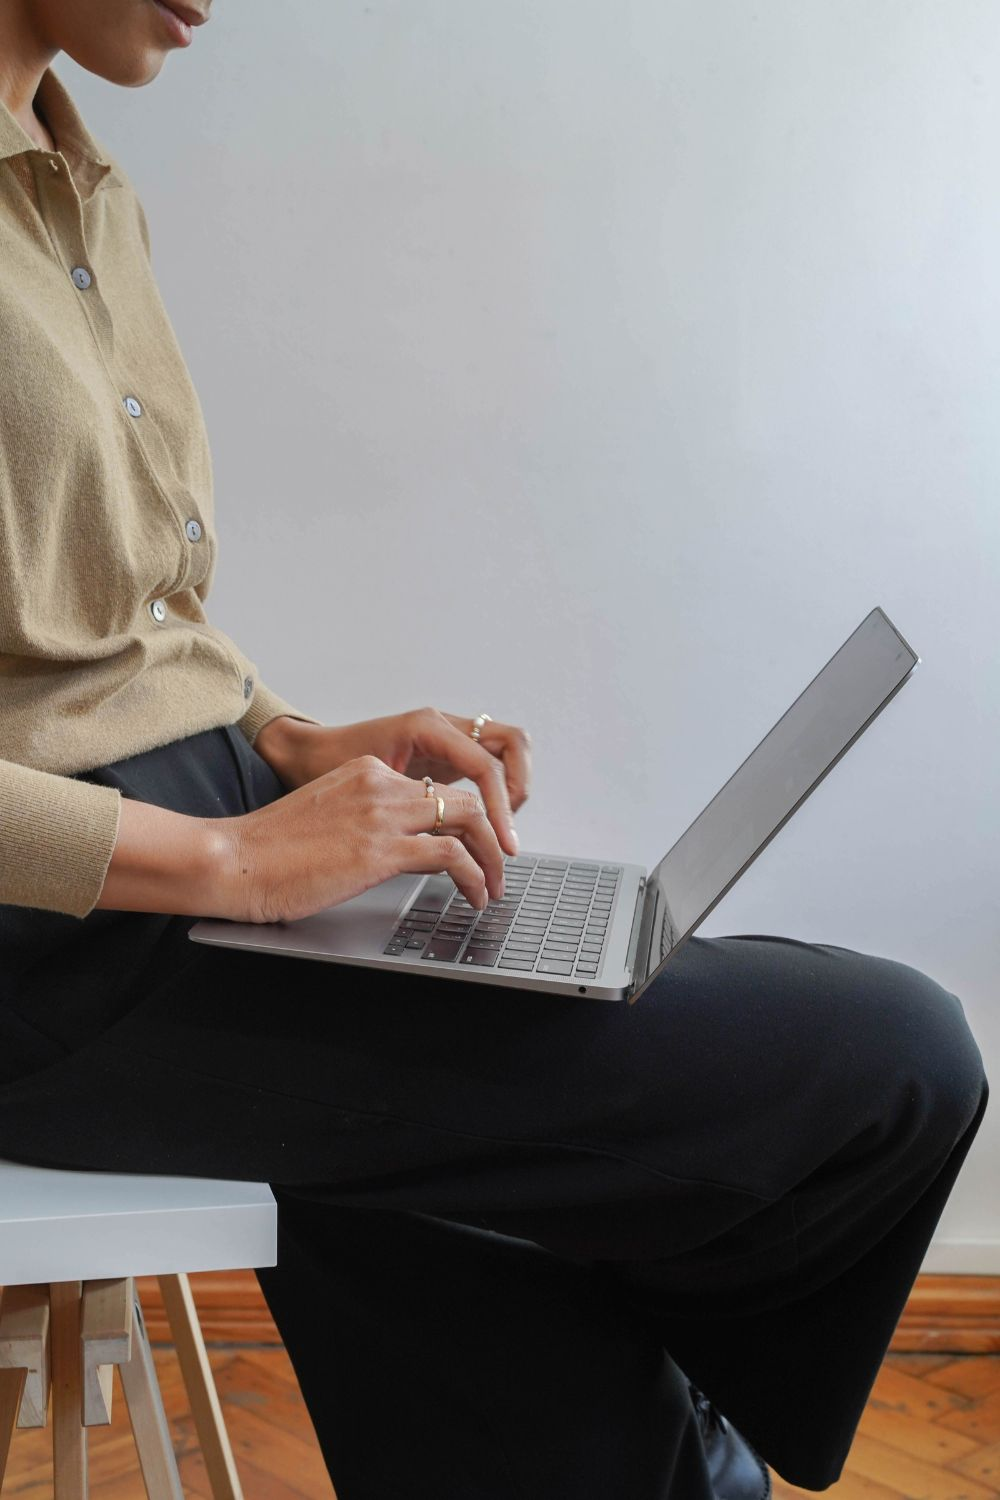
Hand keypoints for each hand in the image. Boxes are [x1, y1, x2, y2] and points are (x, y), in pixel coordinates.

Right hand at [218, 753, 505, 924]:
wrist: (233, 859)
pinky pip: (452, 855)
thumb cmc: (269, 851)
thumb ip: (373, 826)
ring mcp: (383, 815)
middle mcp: (379, 784)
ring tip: (494, 886)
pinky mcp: (382, 849)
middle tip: (498, 865)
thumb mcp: (330, 821)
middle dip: (490, 834)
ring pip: (468, 820)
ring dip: (491, 858)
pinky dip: (475, 876)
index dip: (462, 819)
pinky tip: (475, 896)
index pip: (433, 788)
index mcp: (366, 772)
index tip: (472, 846)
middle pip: (461, 798)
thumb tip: (416, 852)